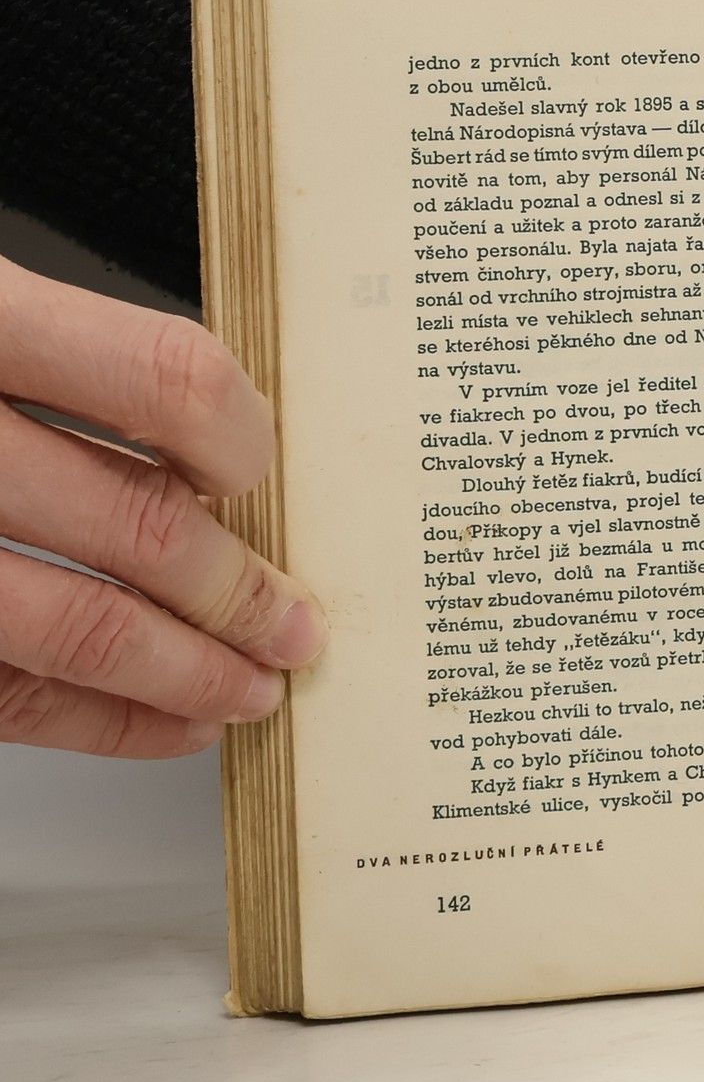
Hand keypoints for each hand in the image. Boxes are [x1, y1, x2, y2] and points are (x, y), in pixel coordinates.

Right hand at [0, 255, 326, 757]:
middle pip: (137, 526)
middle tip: (297, 624)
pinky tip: (165, 723)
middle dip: (241, 593)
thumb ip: (67, 357)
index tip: (264, 471)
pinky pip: (5, 696)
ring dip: (187, 673)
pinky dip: (102, 722)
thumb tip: (217, 439)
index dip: (241, 437)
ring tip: (250, 687)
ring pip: (74, 628)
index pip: (164, 380)